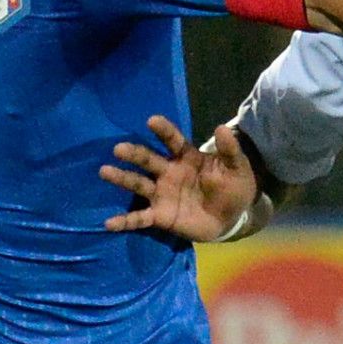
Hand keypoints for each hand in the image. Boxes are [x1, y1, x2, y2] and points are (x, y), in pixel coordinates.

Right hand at [99, 116, 258, 240]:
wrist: (232, 218)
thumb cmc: (233, 187)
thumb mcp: (237, 168)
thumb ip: (229, 150)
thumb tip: (223, 128)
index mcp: (186, 157)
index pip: (173, 141)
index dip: (163, 131)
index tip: (152, 120)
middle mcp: (168, 172)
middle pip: (148, 160)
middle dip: (134, 154)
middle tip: (118, 149)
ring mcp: (162, 194)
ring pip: (138, 185)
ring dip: (122, 179)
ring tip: (105, 171)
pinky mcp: (160, 216)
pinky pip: (139, 218)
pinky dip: (124, 221)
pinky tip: (108, 223)